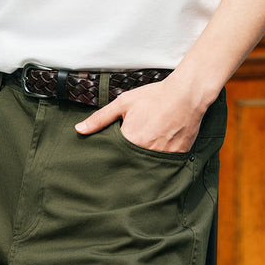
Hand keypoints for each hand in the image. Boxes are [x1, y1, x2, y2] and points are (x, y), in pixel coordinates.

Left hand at [74, 77, 204, 153]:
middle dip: (125, 165)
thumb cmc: (154, 97)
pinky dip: (159, 163)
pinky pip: (164, 166)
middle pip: (130, 166)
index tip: (106, 163)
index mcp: (130, 140)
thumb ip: (100, 118)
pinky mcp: (177, 157)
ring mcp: (163, 157)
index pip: (114, 158)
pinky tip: (158, 155)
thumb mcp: (124, 103)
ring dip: (142, 166)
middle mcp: (146, 152)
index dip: (110, 159)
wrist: (186, 95)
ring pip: (147, 169)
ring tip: (141, 158)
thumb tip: (79, 129)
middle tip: (125, 160)